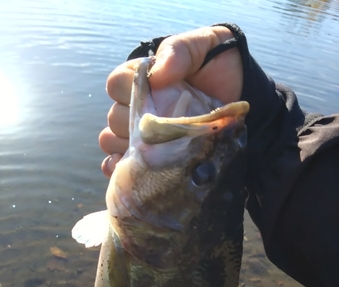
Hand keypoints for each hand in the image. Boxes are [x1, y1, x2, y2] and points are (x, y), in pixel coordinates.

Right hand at [99, 26, 242, 176]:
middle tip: (163, 126)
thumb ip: (178, 52)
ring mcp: (141, 133)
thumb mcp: (203, 47)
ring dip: (128, 146)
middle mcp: (138, 106)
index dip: (129, 90)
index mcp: (144, 79)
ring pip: (112, 139)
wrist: (244, 100)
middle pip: (114, 117)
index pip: (116, 84)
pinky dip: (118, 167)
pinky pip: (118, 164)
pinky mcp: (148, 156)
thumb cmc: (221, 69)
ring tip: (153, 150)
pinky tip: (135, 169)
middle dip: (134, 123)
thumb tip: (155, 75)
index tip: (155, 93)